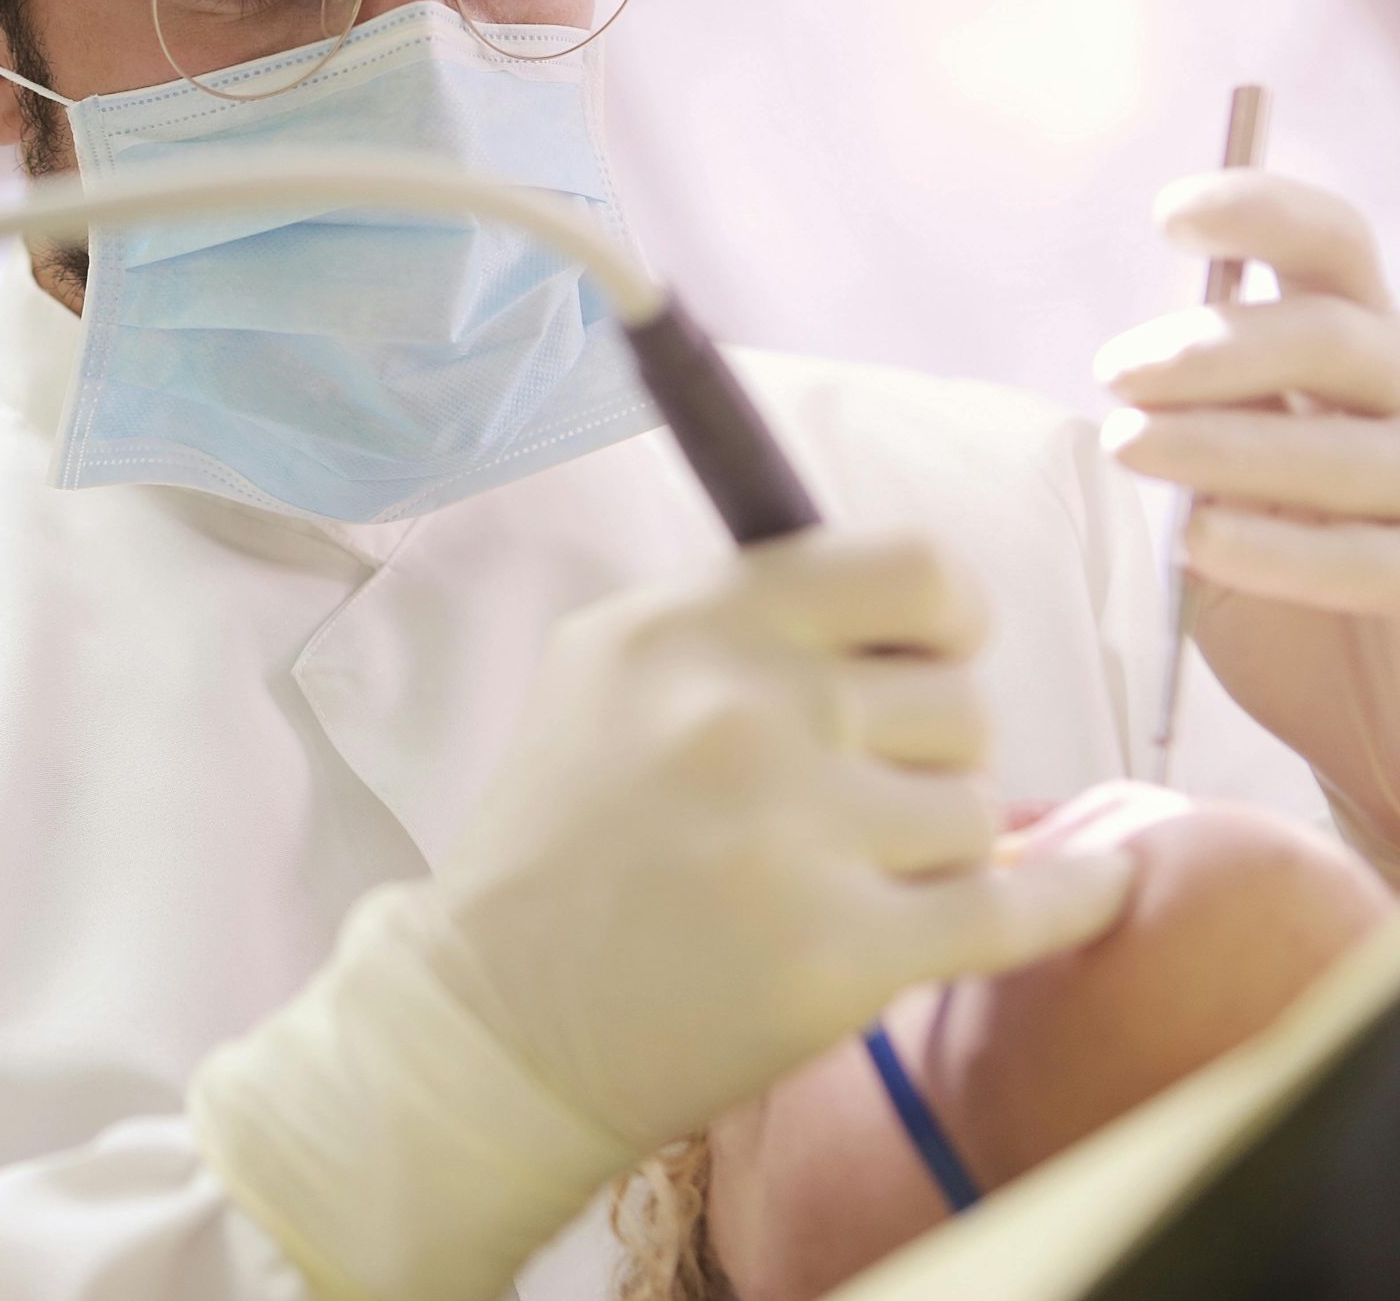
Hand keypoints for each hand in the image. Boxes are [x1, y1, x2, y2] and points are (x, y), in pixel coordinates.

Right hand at [438, 527, 1130, 1149]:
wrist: (495, 1022)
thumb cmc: (559, 843)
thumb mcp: (607, 672)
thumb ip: (745, 620)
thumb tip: (913, 607)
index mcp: (690, 628)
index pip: (910, 569)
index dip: (947, 616)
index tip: (937, 654)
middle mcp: (745, 711)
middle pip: (958, 700)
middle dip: (925, 754)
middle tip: (848, 805)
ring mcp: (796, 834)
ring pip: (976, 808)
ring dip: (932, 848)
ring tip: (835, 878)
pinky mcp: (842, 952)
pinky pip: (1018, 907)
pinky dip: (1072, 899)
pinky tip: (1096, 889)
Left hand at [1097, 172, 1399, 851]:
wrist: (1359, 722)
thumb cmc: (1284, 593)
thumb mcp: (1225, 494)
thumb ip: (1202, 425)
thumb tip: (1143, 369)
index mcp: (1356, 360)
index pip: (1331, 251)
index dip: (1264, 214)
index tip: (1172, 215)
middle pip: (1332, 335)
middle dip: (1214, 345)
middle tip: (1117, 373)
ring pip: (1352, 444)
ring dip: (1226, 440)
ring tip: (1131, 447)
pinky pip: (1376, 558)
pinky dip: (1284, 547)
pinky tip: (1202, 541)